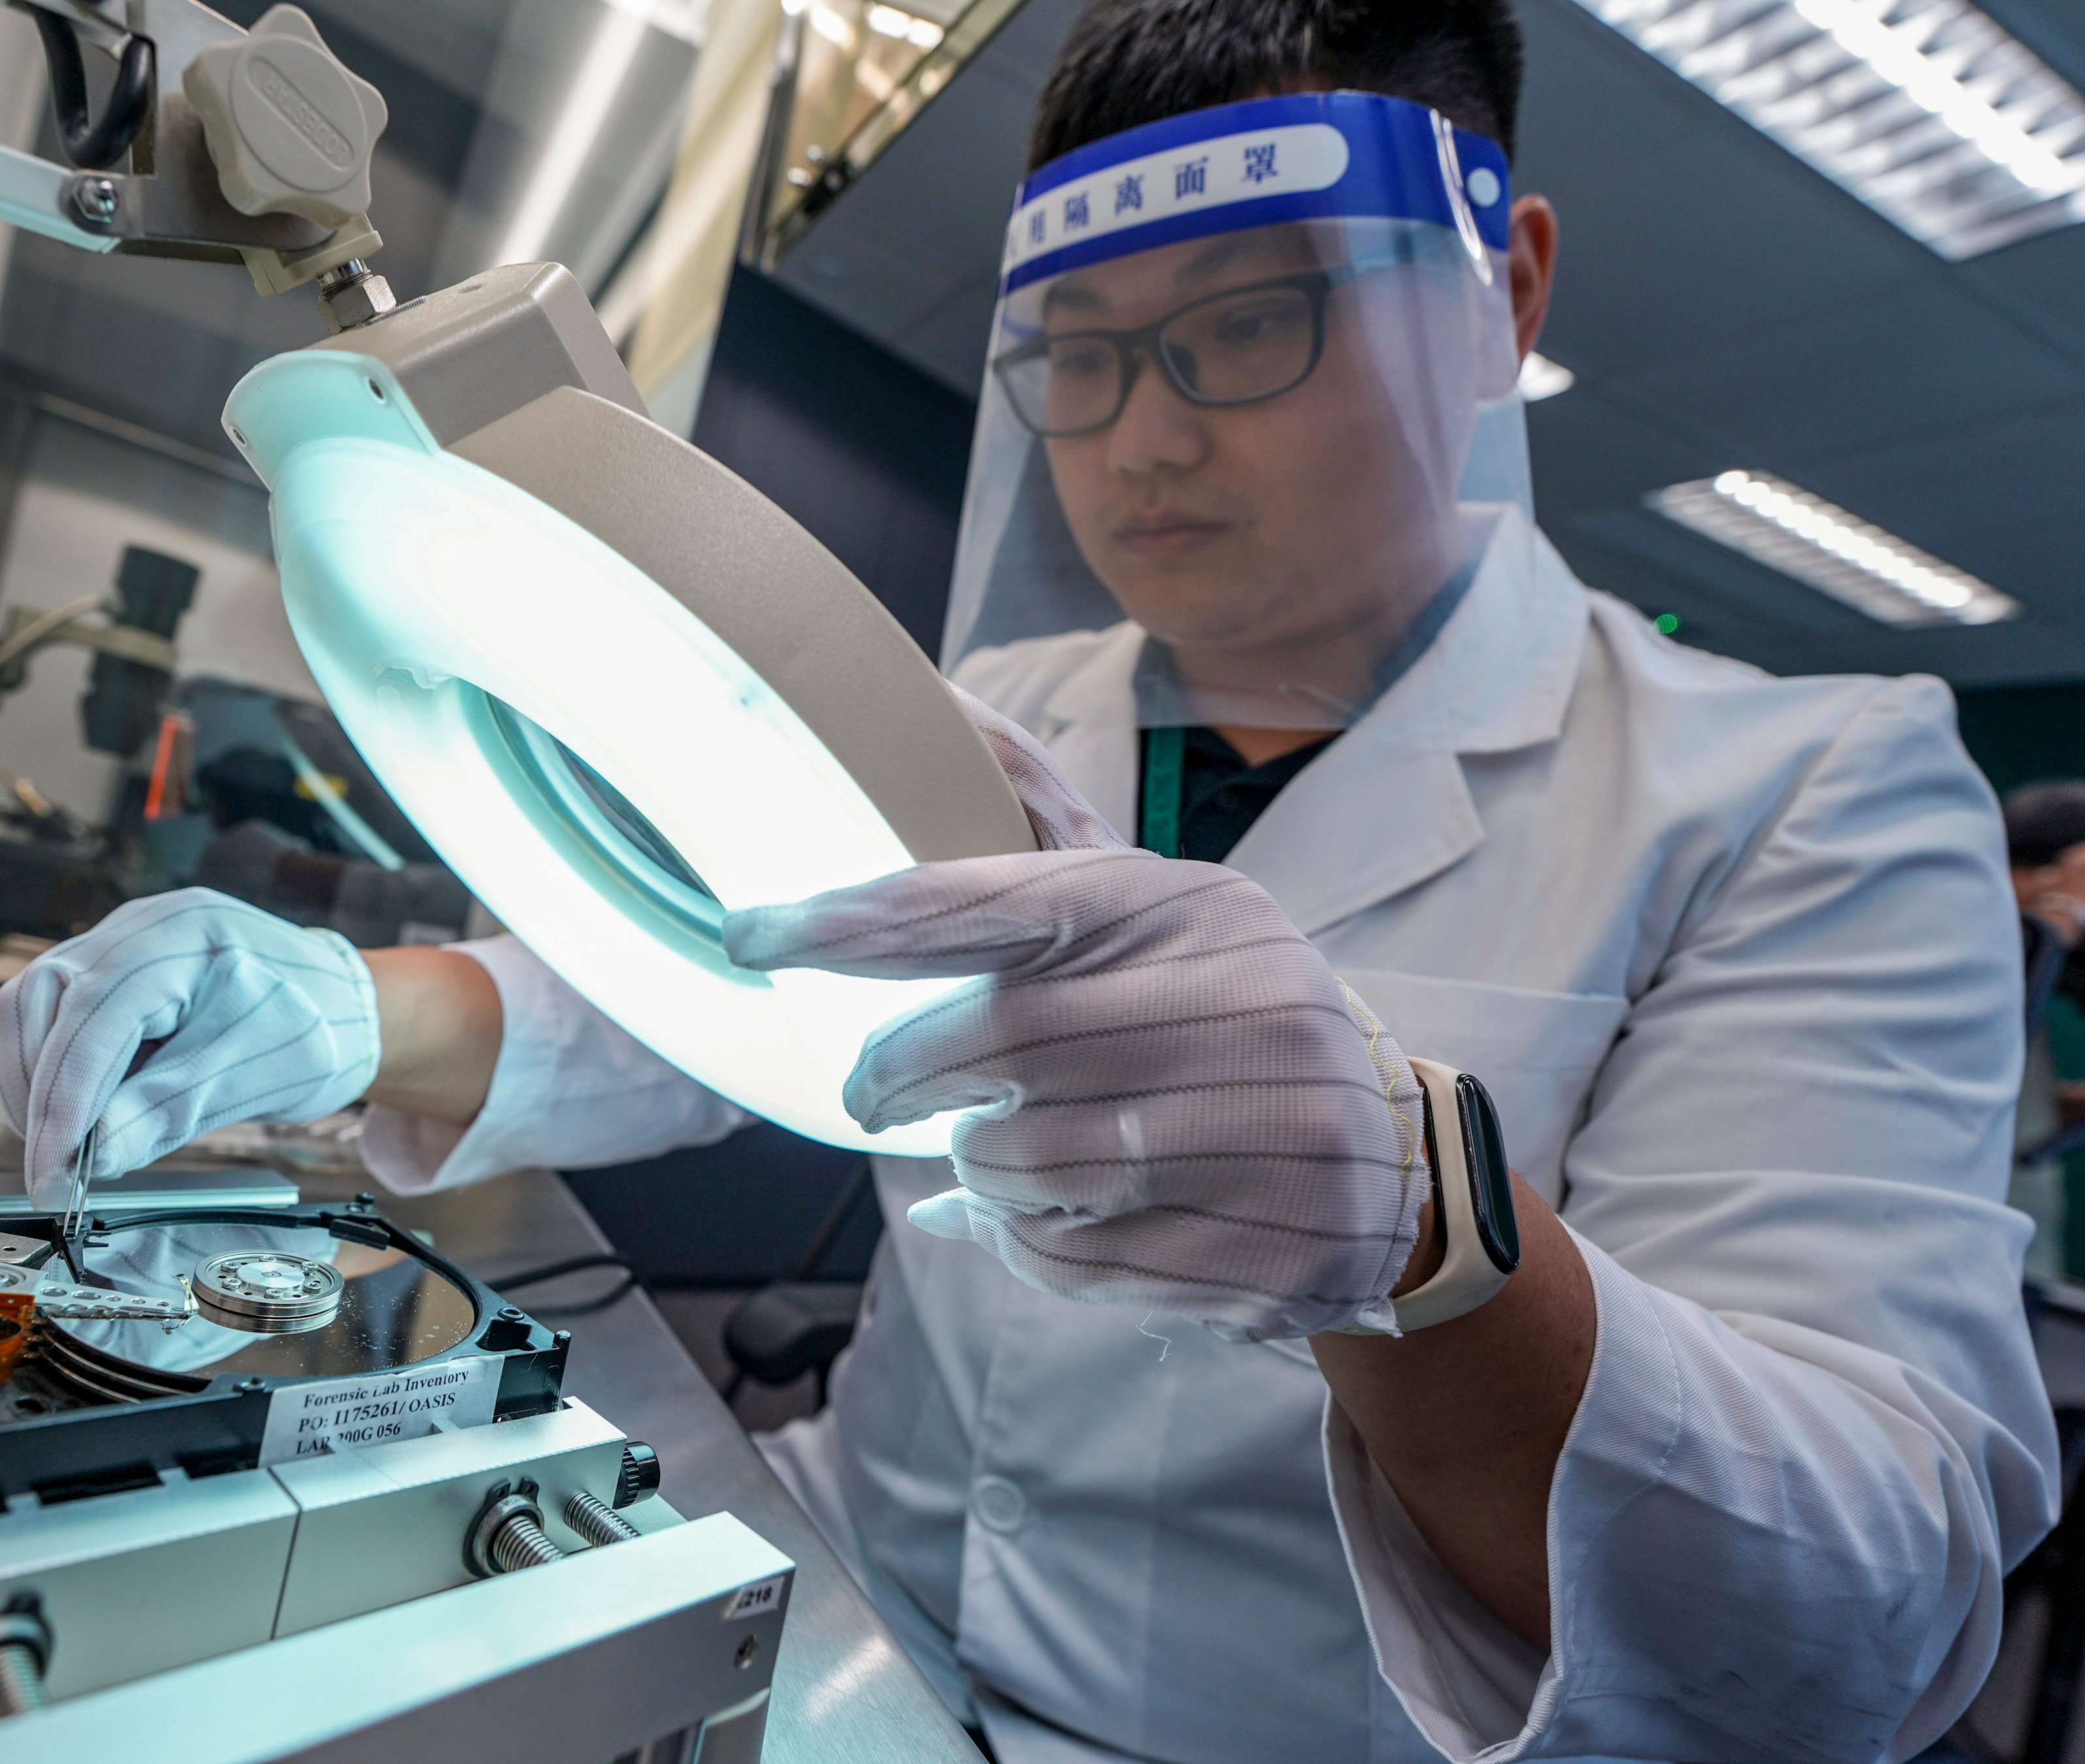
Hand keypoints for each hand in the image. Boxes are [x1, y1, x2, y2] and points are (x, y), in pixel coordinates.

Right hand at [0, 889, 379, 1207]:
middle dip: (39, 1093)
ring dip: (33, 1084)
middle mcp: (136, 928)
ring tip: (67, 1148)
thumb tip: (96, 1153)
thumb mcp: (259, 1074)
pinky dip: (50, 1073)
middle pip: (40, 1001)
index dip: (65, 1098)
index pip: (95, 1015)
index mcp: (182, 935)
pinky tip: (79, 1117)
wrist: (341, 1008)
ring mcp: (114, 946)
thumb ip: (174, 1108)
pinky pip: (48, 1019)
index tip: (55, 1171)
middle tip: (56, 1172)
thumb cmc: (313, 1028)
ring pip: (29, 1009)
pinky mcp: (105, 977)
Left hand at [725, 691, 1428, 1339]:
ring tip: (1006, 1147)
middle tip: (868, 1092)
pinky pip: (1070, 1255)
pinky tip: (1064, 1212)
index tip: (750, 932)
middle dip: (900, 1074)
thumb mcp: (1164, 913)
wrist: (1393, 1162)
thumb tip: (945, 709)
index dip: (859, 920)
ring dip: (977, 1164)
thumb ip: (1045, 844)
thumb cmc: (1231, 1016)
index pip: (992, 903)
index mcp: (1185, 908)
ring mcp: (1258, 1131)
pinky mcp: (1260, 1245)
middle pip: (995, 1043)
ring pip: (1022, 1159)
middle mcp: (1232, 1005)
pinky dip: (1030, 1242)